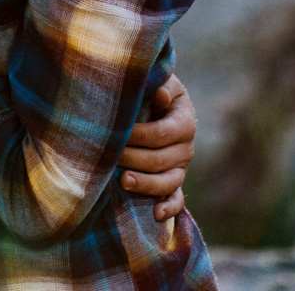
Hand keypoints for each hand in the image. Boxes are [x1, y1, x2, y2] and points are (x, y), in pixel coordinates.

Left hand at [118, 73, 195, 220]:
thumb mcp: (160, 81)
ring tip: (123, 181)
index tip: (116, 134)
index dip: (137, 136)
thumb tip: (160, 94)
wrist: (157, 102)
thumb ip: (160, 85)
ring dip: (146, 184)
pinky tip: (156, 214)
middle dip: (133, 159)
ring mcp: (181, 167)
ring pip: (168, 182)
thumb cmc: (152, 89)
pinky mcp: (174, 181)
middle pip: (160, 160)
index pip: (160, 133)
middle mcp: (186, 147)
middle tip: (109, 157)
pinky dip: (169, 208)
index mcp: (184, 121)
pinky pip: (177, 199)